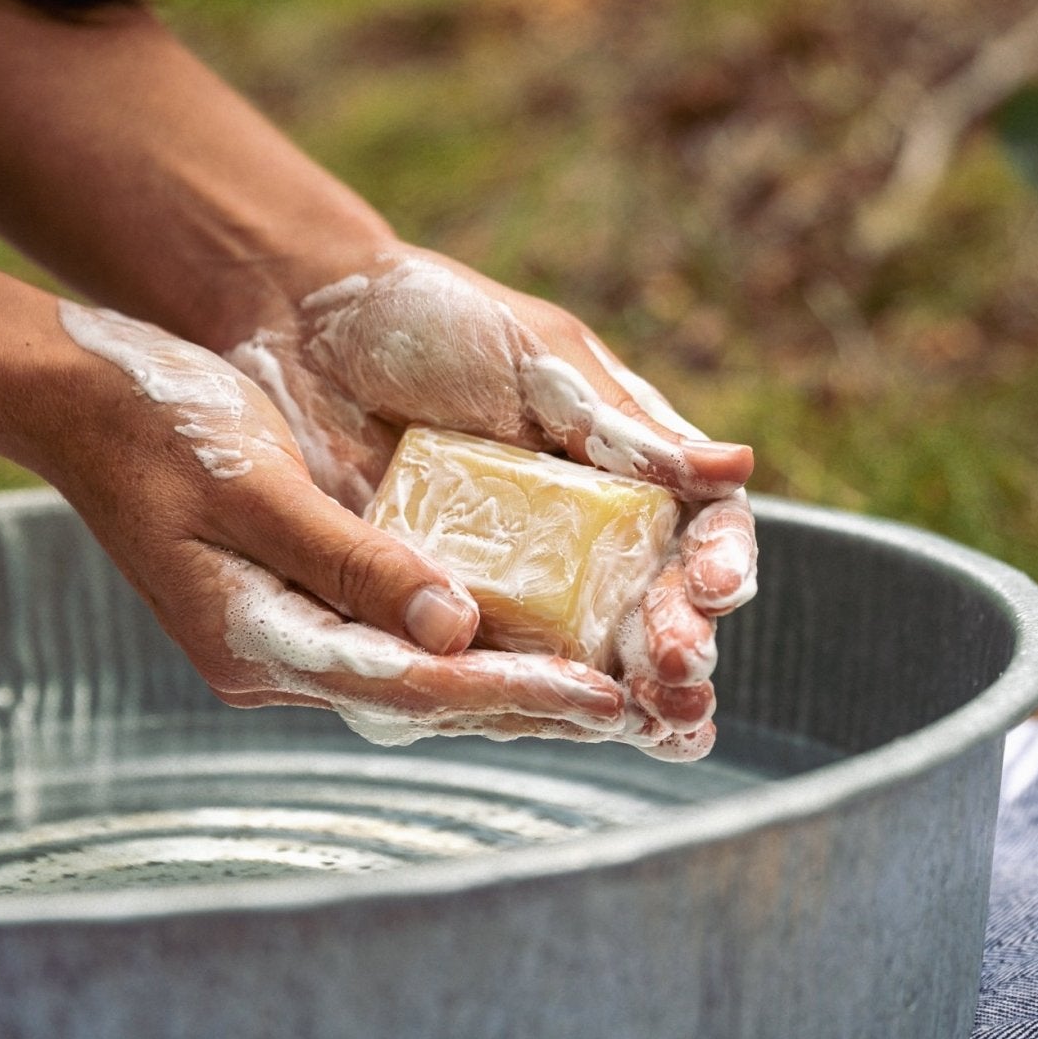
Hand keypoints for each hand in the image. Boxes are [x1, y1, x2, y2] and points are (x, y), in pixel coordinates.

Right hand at [40, 304, 628, 746]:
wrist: (85, 399)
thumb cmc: (159, 428)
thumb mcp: (257, 487)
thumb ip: (352, 562)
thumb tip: (453, 630)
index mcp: (253, 639)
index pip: (405, 686)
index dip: (509, 693)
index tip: (601, 697)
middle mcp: (272, 657)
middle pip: (421, 702)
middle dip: (530, 707)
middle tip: (639, 713)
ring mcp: (282, 639)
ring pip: (417, 682)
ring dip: (510, 689)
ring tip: (612, 697)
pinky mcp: (295, 610)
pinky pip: (397, 644)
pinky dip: (469, 648)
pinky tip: (534, 643)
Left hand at [224, 250, 757, 757]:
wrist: (302, 319)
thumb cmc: (431, 316)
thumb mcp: (538, 362)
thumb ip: (622, 430)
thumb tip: (735, 471)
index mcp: (624, 465)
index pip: (698, 527)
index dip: (717, 562)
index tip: (714, 588)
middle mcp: (580, 531)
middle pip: (652, 606)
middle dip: (677, 645)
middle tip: (680, 672)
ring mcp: (511, 575)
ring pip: (586, 651)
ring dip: (628, 693)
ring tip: (654, 722)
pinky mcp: (437, 605)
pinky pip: (488, 661)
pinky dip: (528, 697)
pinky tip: (555, 718)